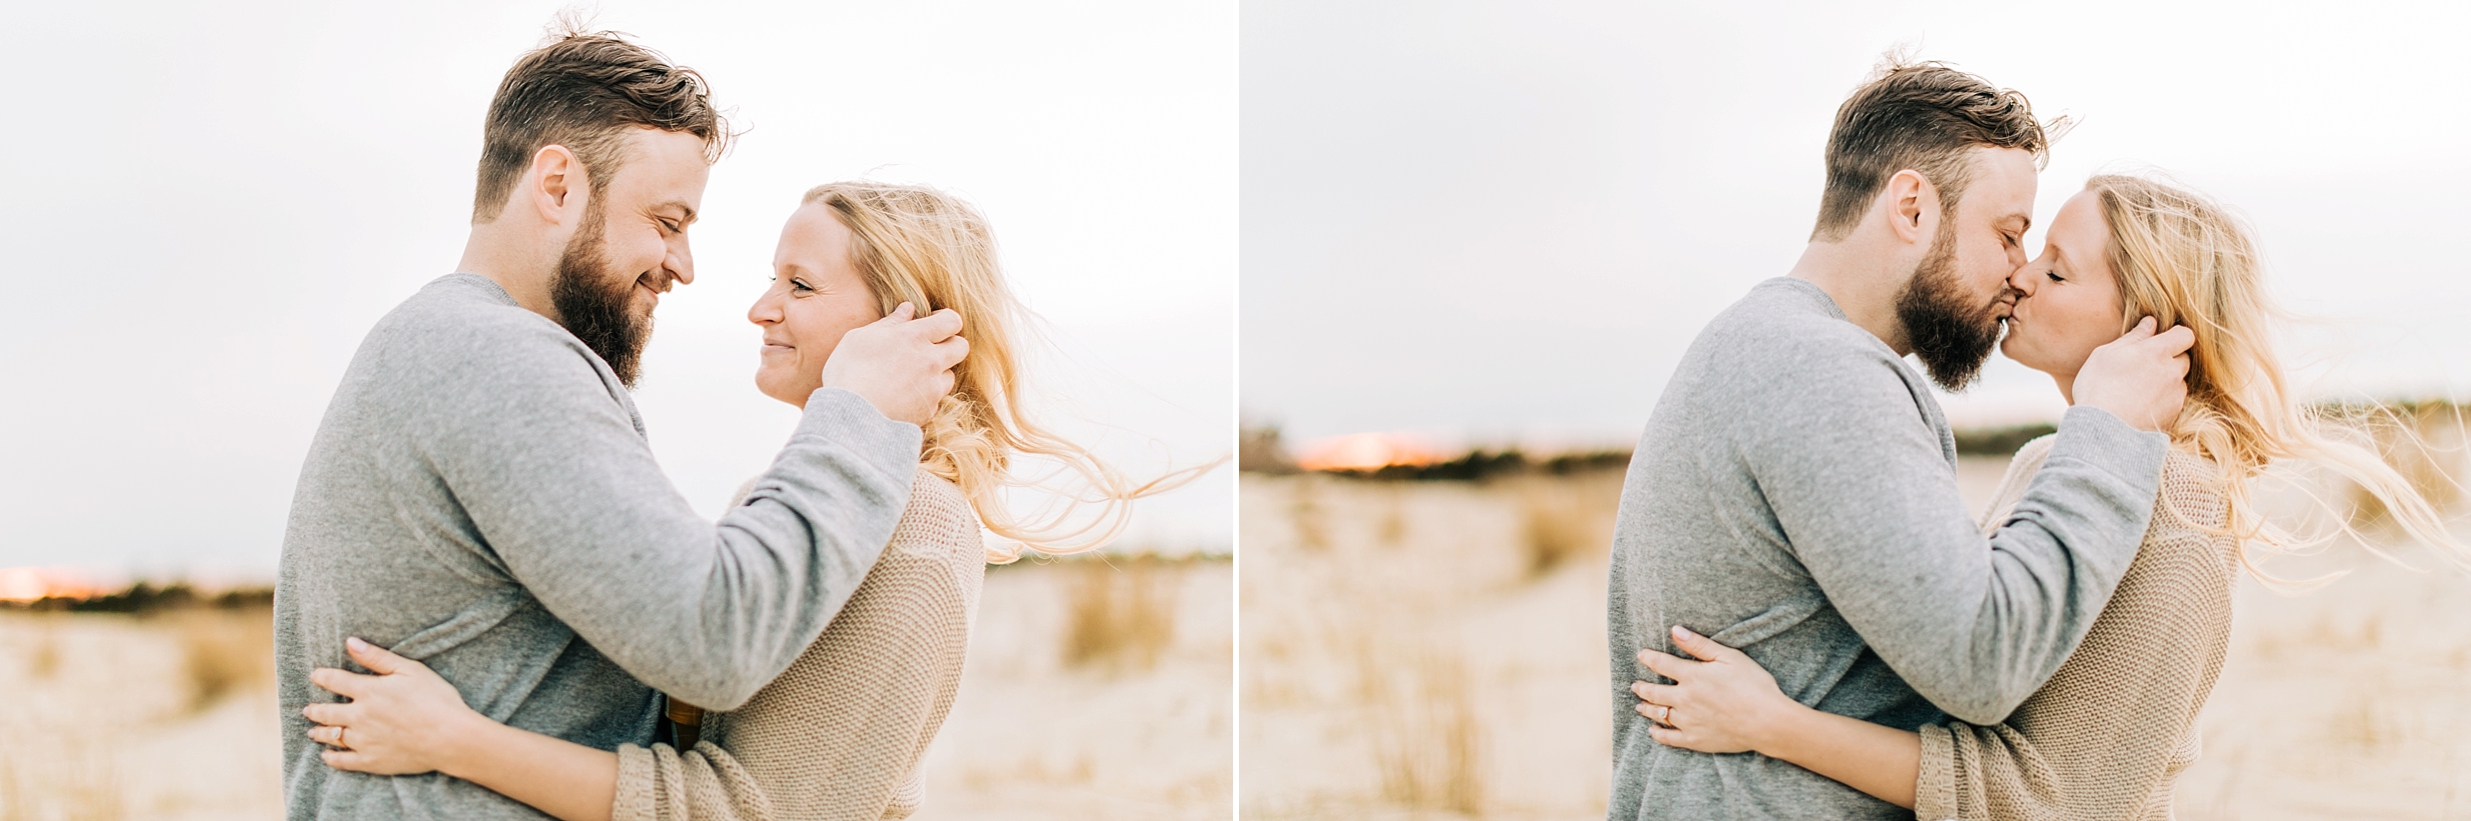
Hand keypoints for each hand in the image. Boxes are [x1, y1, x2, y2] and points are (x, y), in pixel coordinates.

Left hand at [304, 637, 488, 775]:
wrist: (449, 737)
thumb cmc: (435, 699)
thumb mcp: (410, 670)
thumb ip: (377, 657)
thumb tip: (350, 642)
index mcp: (368, 691)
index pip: (335, 681)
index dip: (322, 677)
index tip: (315, 675)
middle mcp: (359, 716)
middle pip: (327, 712)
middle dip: (315, 709)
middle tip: (308, 709)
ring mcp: (363, 741)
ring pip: (331, 736)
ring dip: (319, 732)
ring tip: (312, 731)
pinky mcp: (371, 761)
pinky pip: (343, 761)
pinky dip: (332, 758)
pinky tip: (327, 756)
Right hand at [819, 303, 968, 425]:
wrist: (851, 416)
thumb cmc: (849, 371)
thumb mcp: (861, 337)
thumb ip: (890, 323)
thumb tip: (908, 309)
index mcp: (915, 337)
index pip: (952, 321)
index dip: (946, 321)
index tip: (933, 325)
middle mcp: (931, 361)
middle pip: (961, 347)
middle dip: (950, 344)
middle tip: (929, 349)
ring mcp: (933, 388)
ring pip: (950, 375)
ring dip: (938, 373)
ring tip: (912, 377)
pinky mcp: (929, 410)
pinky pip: (936, 400)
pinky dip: (925, 397)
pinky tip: (903, 398)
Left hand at [1632, 626, 1797, 754]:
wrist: (1767, 721)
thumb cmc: (1753, 685)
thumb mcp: (1729, 657)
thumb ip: (1699, 645)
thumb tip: (1675, 630)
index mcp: (1692, 676)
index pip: (1662, 664)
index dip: (1649, 658)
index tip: (1641, 655)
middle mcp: (1684, 699)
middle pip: (1654, 691)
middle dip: (1642, 687)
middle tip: (1635, 685)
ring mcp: (1688, 721)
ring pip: (1658, 714)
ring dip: (1646, 708)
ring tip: (1639, 706)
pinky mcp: (1695, 740)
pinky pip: (1669, 738)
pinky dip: (1658, 734)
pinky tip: (1653, 731)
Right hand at [2071, 316, 2193, 431]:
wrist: (2102, 430)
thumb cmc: (2098, 387)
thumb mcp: (2105, 354)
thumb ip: (2133, 337)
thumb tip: (2151, 323)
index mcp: (2157, 351)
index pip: (2185, 335)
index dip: (2175, 336)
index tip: (2161, 341)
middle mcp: (2172, 371)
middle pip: (2184, 358)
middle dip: (2170, 359)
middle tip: (2146, 367)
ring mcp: (2175, 394)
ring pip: (2179, 380)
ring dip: (2167, 381)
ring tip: (2141, 390)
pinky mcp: (2174, 414)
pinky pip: (2175, 400)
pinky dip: (2164, 400)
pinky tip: (2143, 405)